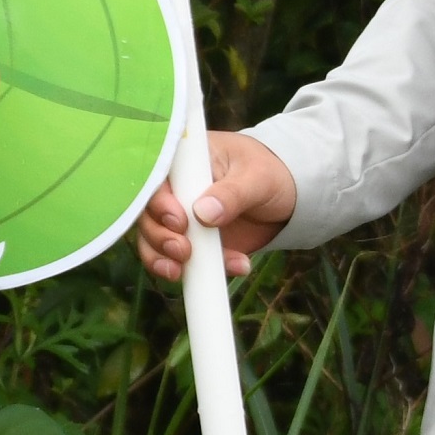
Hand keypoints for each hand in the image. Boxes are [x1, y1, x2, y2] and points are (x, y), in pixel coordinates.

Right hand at [137, 129, 298, 283]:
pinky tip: (233, 268)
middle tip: (184, 250)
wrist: (288, 198)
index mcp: (184, 162)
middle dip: (159, 237)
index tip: (178, 221)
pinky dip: (197, 271)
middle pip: (146, 214)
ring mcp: (181, 218)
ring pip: (154, 241)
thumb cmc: (269, 173)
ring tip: (186, 269)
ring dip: (165, 259)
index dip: (158, 202)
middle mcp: (174, 190)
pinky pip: (180, 261)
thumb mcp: (257, 177)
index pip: (155, 179)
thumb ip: (231, 193)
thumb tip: (203, 213)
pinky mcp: (192, 243)